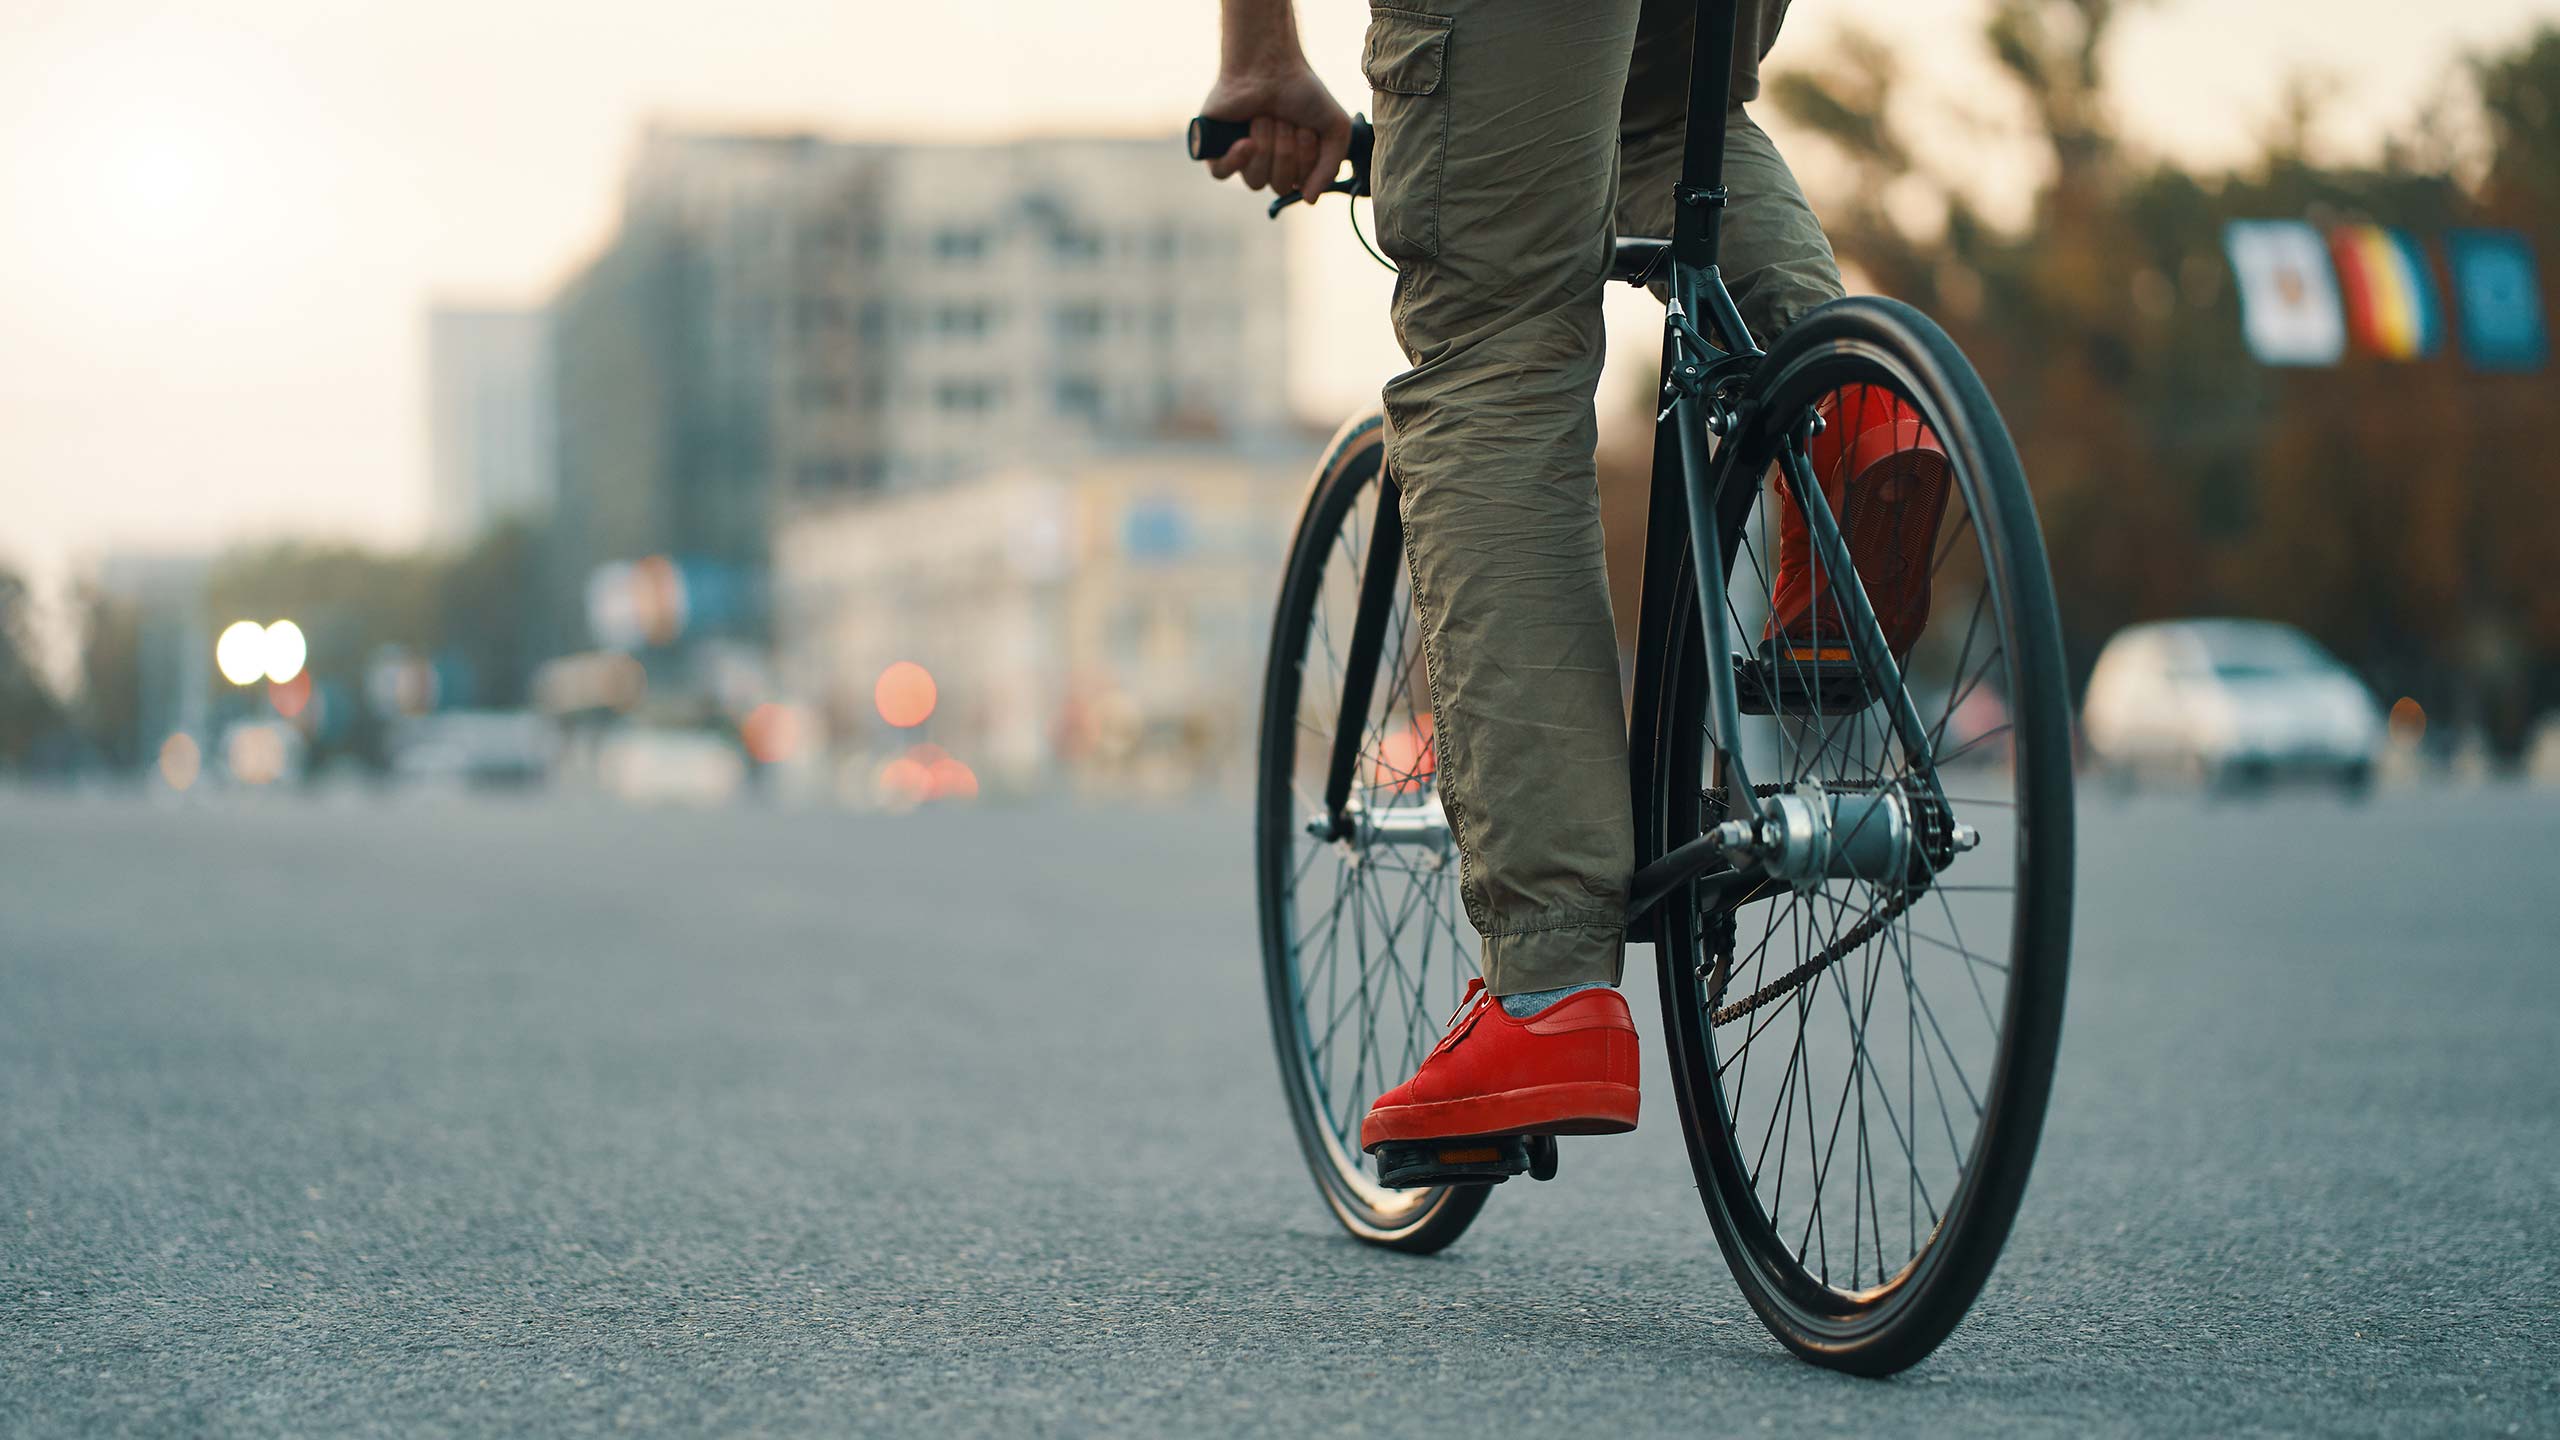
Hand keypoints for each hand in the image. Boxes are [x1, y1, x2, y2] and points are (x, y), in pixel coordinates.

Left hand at [1196, 63, 1351, 203]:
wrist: (1270, 63)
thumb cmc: (1303, 92)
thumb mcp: (1335, 129)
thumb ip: (1330, 168)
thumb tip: (1309, 200)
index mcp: (1292, 165)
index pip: (1297, 187)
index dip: (1304, 162)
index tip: (1307, 129)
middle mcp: (1266, 165)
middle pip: (1276, 185)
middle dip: (1286, 151)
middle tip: (1284, 120)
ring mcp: (1239, 158)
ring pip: (1253, 179)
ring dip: (1266, 146)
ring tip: (1265, 117)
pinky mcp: (1215, 147)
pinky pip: (1221, 174)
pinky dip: (1235, 161)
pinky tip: (1245, 142)